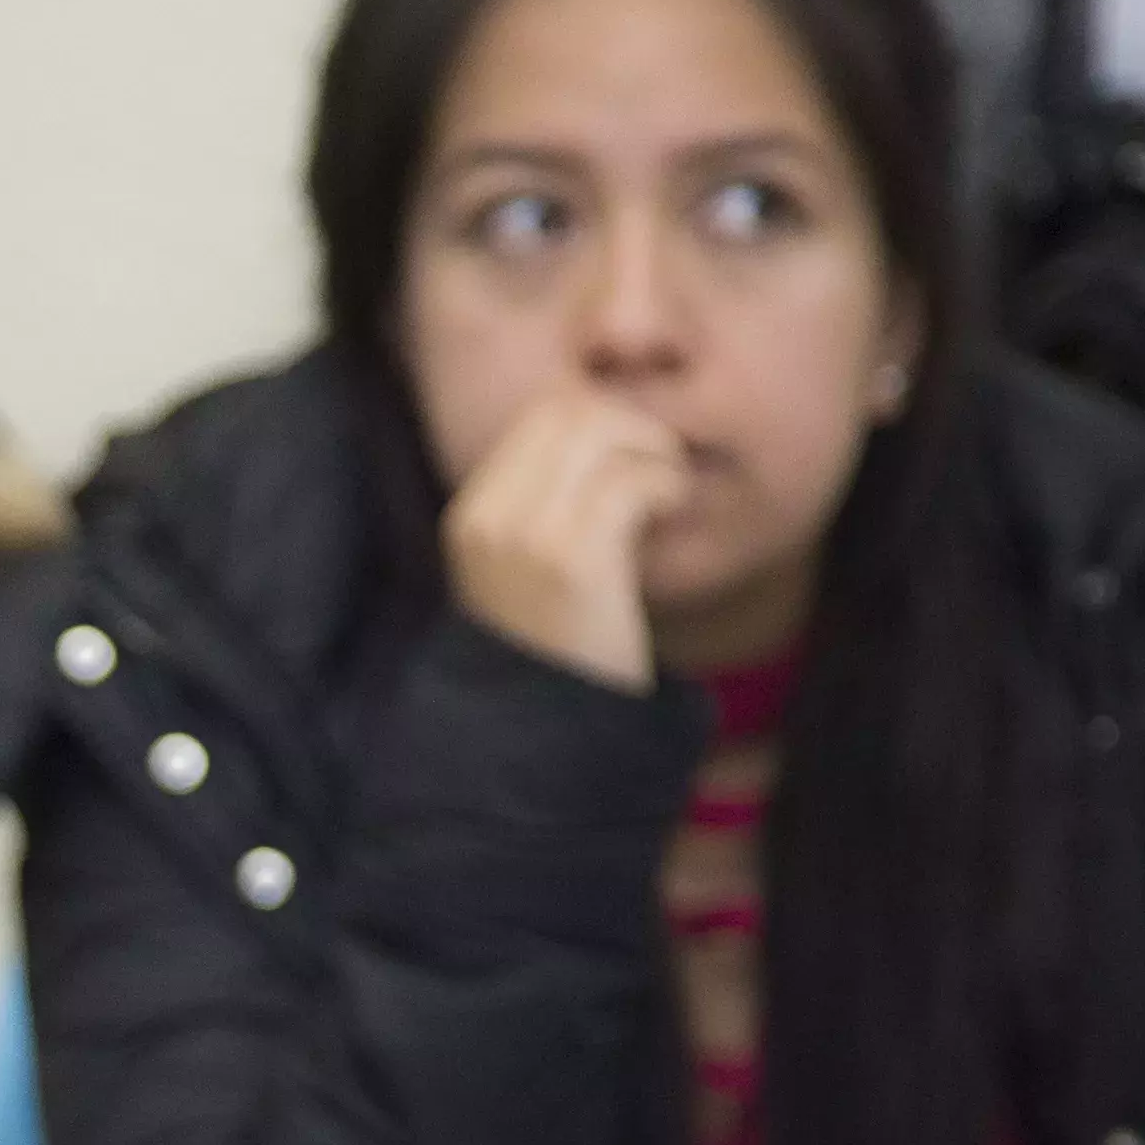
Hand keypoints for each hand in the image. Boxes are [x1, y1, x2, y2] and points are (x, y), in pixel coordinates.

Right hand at [440, 388, 690, 691]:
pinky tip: (673, 510)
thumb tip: (609, 433)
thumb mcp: (529, 573)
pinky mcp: (573, 559)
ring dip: (652, 449)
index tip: (634, 457)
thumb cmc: (559, 653)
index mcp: (471, 516)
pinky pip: (630, 480)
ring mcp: (525, 536)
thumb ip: (545, 509)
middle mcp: (489, 518)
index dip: (602, 418)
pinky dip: (664, 484)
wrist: (551, 734)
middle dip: (630, 424)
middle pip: (570, 410)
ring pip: (601, 431)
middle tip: (660, 466)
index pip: (540, 415)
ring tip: (669, 489)